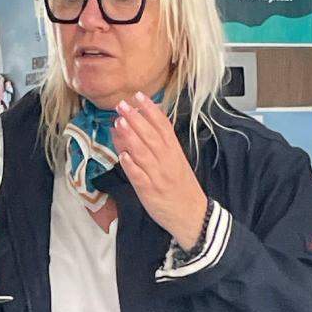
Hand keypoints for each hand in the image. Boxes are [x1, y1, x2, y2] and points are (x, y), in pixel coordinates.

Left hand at [112, 92, 206, 249]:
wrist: (192, 215)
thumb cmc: (181, 189)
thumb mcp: (175, 164)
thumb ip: (157, 148)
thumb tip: (135, 130)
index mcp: (174, 152)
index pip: (163, 126)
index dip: (151, 110)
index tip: (139, 96)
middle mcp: (167, 161)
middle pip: (151, 136)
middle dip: (136, 119)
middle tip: (122, 104)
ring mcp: (158, 176)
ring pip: (144, 153)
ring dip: (131, 137)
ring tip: (119, 122)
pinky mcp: (150, 192)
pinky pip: (140, 177)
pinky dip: (131, 166)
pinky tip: (122, 156)